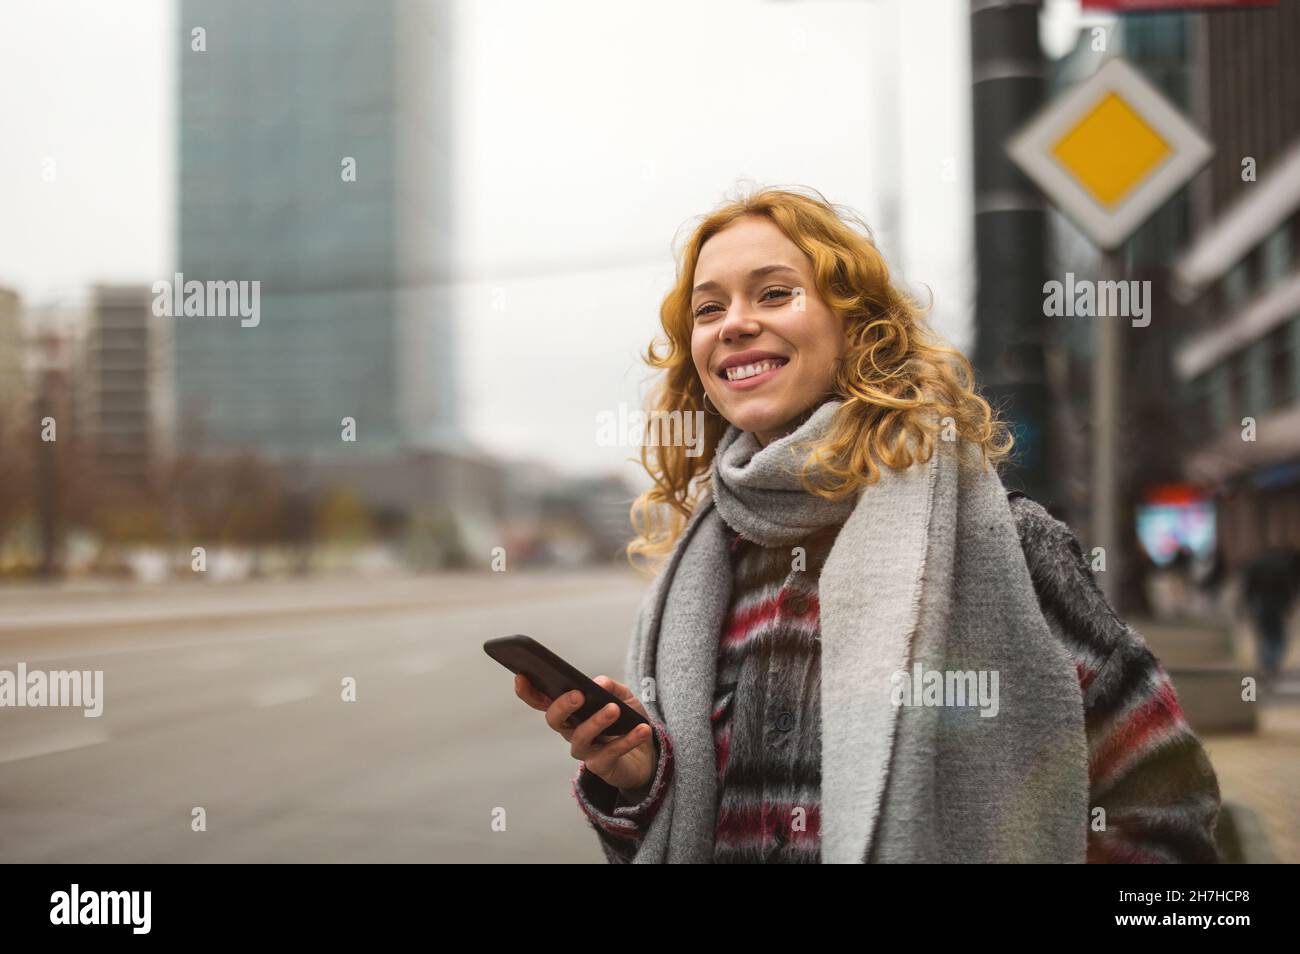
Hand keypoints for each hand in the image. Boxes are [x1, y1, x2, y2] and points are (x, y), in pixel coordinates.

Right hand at [514, 673, 657, 792]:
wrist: (648, 754)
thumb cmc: (628, 721)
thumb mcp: (624, 698)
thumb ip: (612, 687)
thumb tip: (599, 683)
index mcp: (571, 711)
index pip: (543, 701)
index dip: (529, 692)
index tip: (521, 676)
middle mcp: (571, 731)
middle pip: (555, 720)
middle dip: (562, 706)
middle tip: (577, 694)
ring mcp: (585, 751)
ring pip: (581, 738)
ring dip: (597, 722)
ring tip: (614, 709)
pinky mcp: (601, 767)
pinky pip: (611, 753)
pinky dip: (627, 740)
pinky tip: (642, 729)